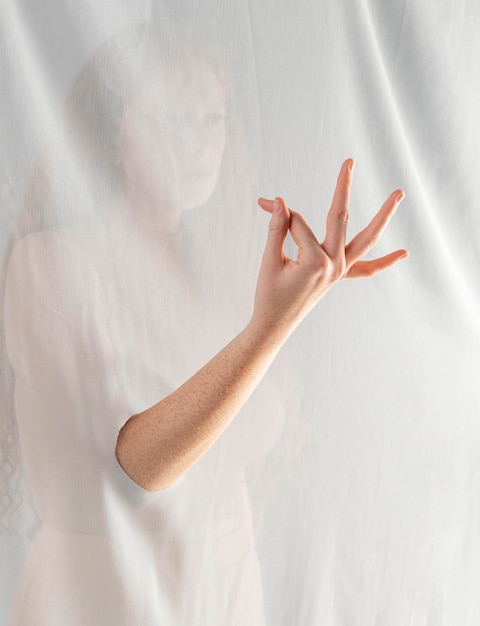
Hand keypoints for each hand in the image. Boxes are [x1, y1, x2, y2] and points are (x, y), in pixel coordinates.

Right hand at [252, 159, 407, 333]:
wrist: (274, 324)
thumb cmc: (269, 294)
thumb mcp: (269, 260)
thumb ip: (276, 228)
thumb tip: (278, 200)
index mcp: (314, 261)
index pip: (297, 224)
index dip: (279, 213)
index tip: (264, 203)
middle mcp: (333, 265)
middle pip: (339, 218)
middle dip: (343, 188)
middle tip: (349, 161)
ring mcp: (340, 271)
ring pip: (366, 240)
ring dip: (382, 217)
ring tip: (398, 194)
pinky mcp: (339, 276)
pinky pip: (366, 269)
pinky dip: (385, 262)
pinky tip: (404, 253)